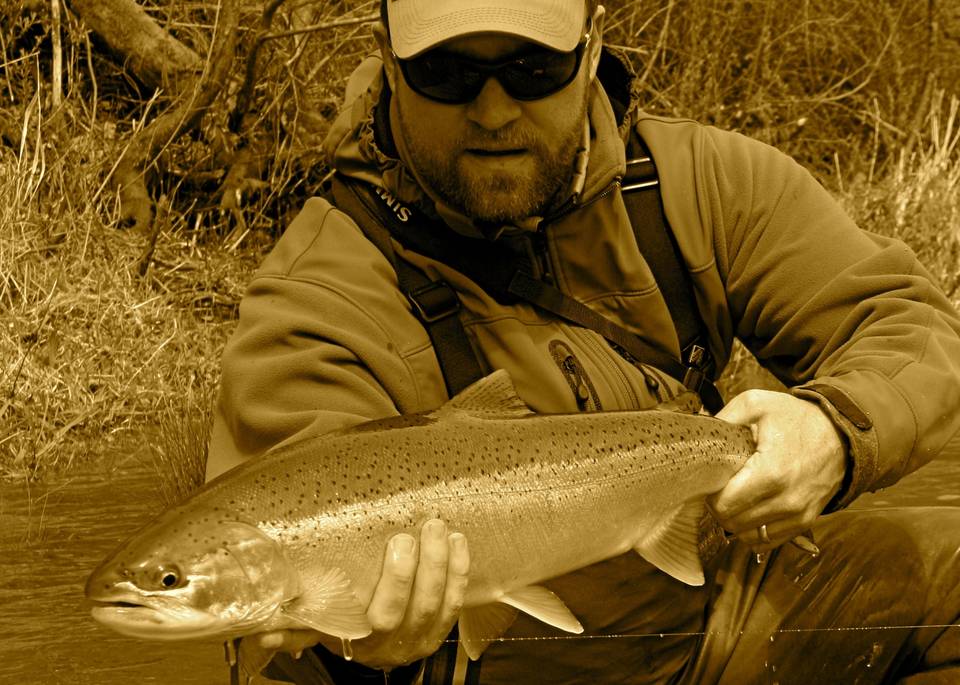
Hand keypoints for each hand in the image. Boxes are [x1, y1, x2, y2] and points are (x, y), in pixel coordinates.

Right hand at [250, 519, 469, 670]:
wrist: (367, 645)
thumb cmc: (338, 622)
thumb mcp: (316, 622)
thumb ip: (295, 621)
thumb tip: (264, 627)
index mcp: (364, 640)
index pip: (385, 615)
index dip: (398, 580)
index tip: (398, 542)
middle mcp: (397, 645)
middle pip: (418, 606)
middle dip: (426, 564)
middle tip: (426, 526)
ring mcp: (422, 639)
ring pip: (440, 603)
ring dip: (446, 563)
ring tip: (442, 528)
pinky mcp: (440, 630)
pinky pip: (456, 602)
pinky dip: (459, 572)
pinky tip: (459, 544)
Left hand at [707, 389, 845, 550]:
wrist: (842, 433)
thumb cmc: (796, 418)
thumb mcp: (757, 404)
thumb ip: (725, 418)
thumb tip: (699, 434)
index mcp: (771, 472)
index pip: (724, 505)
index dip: (711, 493)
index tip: (714, 478)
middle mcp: (787, 500)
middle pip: (732, 522)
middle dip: (720, 506)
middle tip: (722, 486)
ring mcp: (798, 515)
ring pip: (747, 536)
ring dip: (736, 519)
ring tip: (738, 496)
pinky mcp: (805, 522)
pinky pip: (767, 541)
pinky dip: (754, 530)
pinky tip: (752, 509)